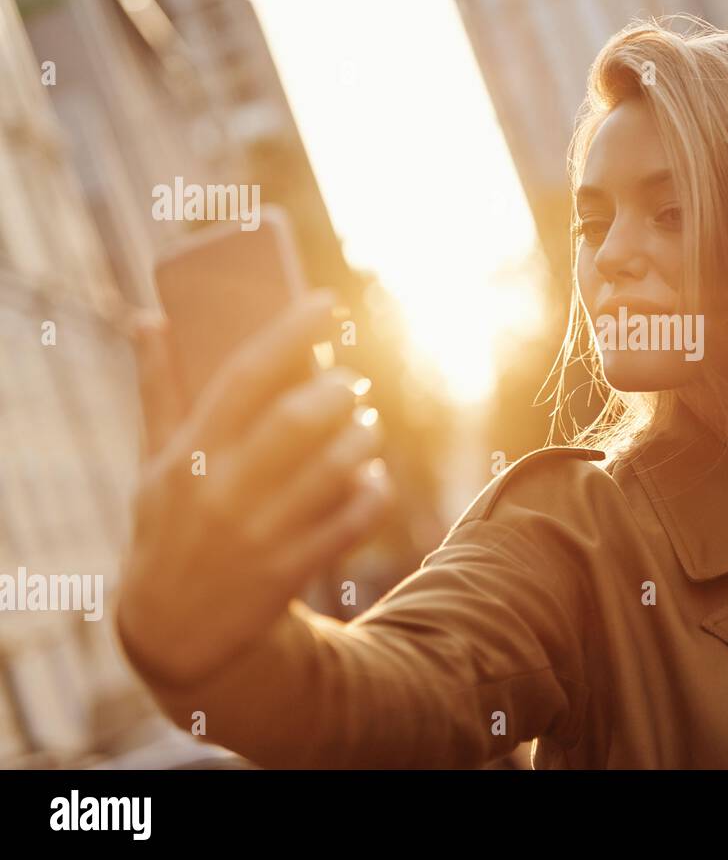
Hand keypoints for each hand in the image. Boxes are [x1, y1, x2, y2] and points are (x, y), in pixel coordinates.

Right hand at [117, 290, 394, 686]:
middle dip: (339, 391)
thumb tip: (148, 318)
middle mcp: (220, 490)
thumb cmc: (170, 526)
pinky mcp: (289, 570)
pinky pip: (354, 518)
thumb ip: (158, 392)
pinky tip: (371, 478)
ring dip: (364, 437)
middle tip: (352, 382)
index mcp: (188, 453)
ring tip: (365, 426)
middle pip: (298, 419)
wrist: (174, 632)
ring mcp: (257, 533)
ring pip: (335, 466)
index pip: (245, 376)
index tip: (326, 301)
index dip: (290, 332)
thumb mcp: (154, 464)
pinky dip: (374, 491)